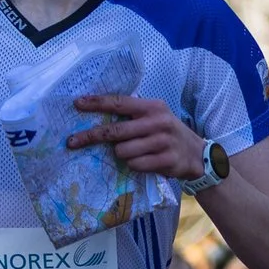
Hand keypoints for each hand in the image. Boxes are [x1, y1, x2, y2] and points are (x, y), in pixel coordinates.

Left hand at [68, 94, 205, 178]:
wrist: (196, 154)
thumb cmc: (167, 133)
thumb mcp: (154, 116)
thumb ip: (132, 114)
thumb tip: (98, 116)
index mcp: (152, 107)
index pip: (119, 103)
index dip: (97, 103)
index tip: (77, 104)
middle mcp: (158, 122)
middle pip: (115, 130)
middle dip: (91, 136)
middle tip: (72, 142)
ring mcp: (163, 142)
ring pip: (123, 151)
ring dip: (121, 154)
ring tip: (133, 152)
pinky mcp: (166, 160)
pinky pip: (135, 165)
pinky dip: (134, 165)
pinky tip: (144, 161)